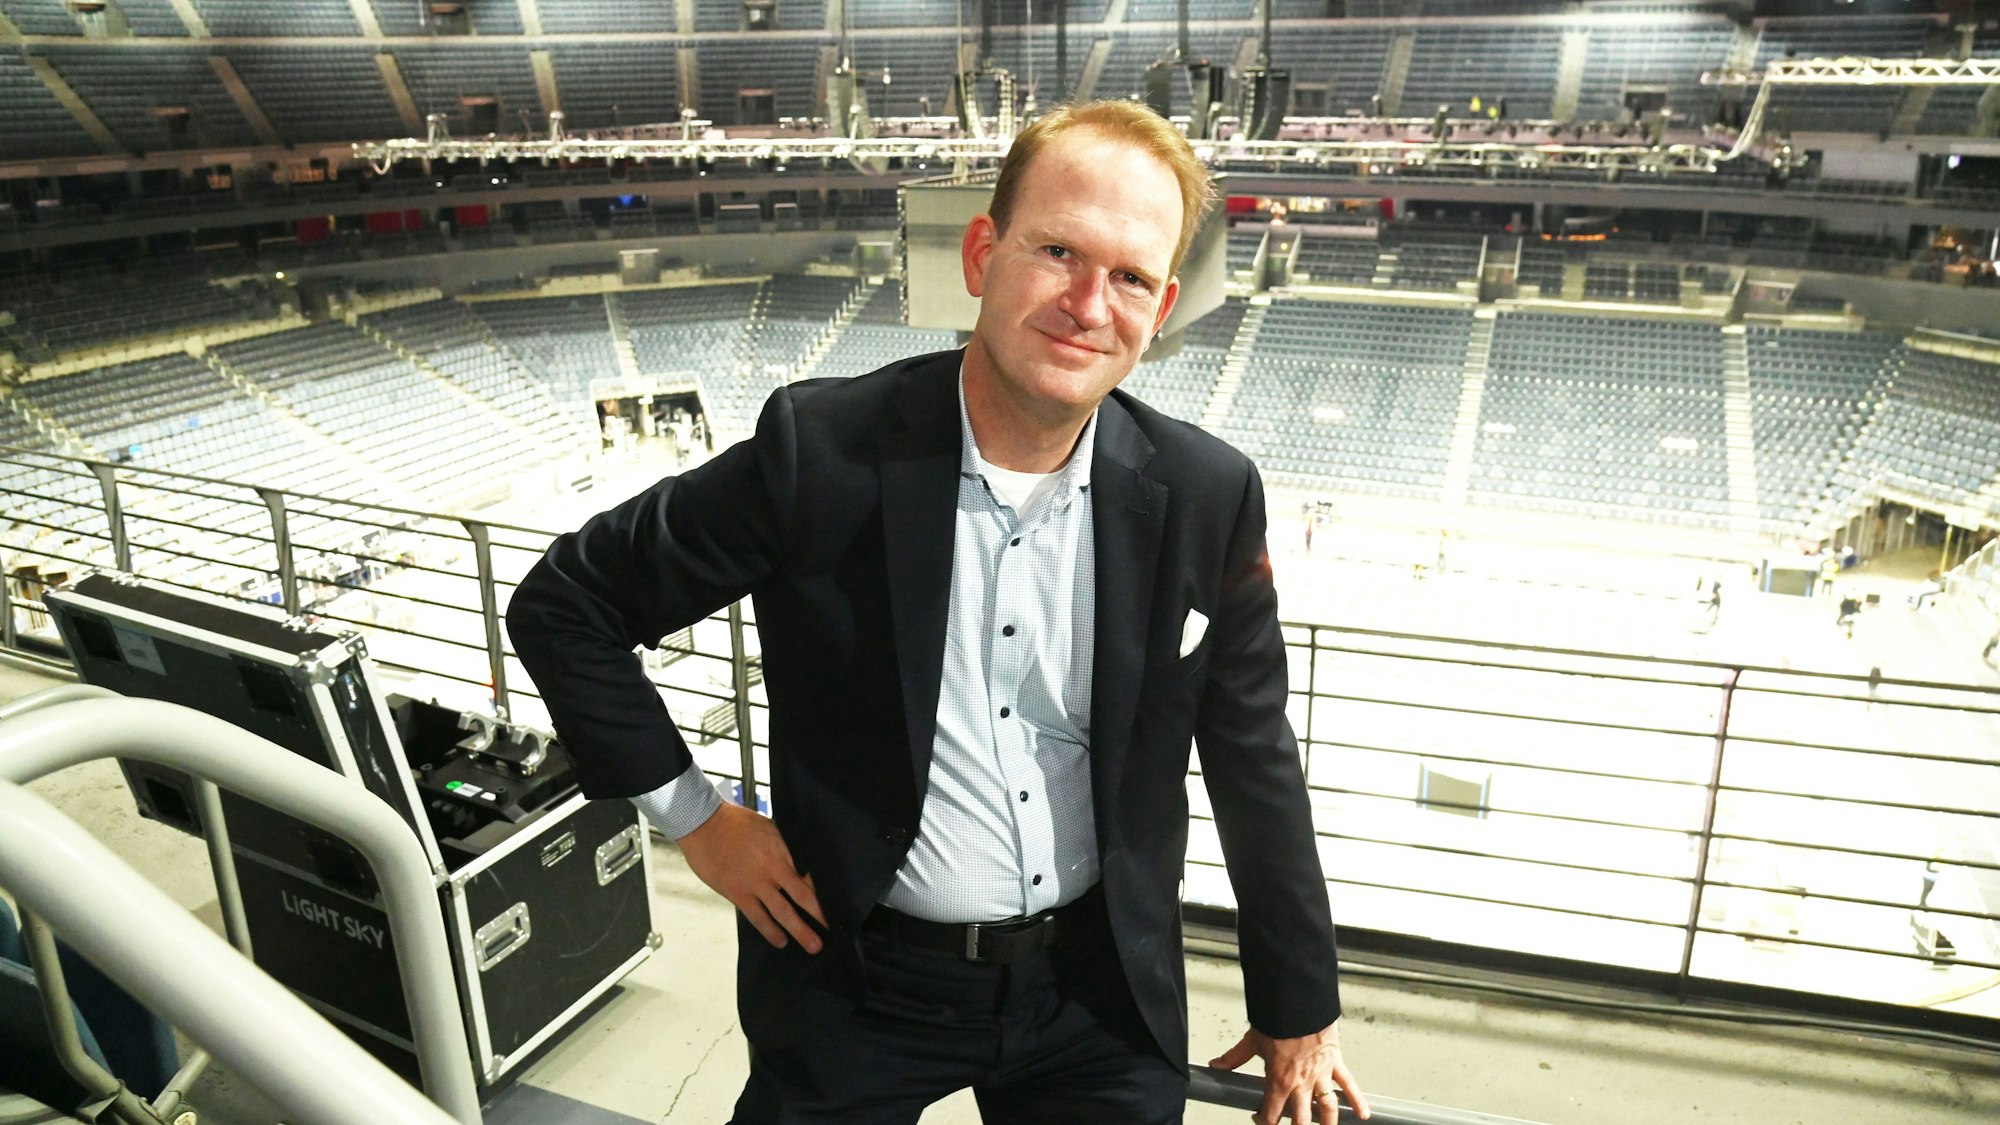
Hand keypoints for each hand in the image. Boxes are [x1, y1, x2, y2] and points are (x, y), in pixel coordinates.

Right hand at [677, 800, 824, 952]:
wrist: (704, 825)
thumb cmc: (736, 822)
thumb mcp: (769, 827)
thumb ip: (784, 846)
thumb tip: (799, 862)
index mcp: (783, 851)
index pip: (809, 876)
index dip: (822, 893)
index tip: (835, 904)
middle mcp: (773, 869)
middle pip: (803, 897)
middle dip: (819, 916)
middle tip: (832, 931)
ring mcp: (755, 884)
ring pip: (783, 912)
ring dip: (799, 930)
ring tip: (813, 946)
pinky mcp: (738, 894)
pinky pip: (757, 917)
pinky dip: (770, 930)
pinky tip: (780, 941)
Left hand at [1210, 1021, 1368, 1123]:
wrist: (1299, 1003)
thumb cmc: (1279, 1019)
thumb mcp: (1252, 1040)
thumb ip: (1235, 1057)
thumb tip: (1217, 1065)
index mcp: (1280, 1081)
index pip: (1271, 1113)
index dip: (1264, 1121)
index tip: (1260, 1119)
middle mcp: (1302, 1083)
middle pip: (1301, 1119)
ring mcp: (1321, 1075)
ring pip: (1327, 1109)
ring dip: (1327, 1124)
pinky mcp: (1335, 1063)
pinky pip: (1348, 1085)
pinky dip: (1358, 1100)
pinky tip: (1363, 1114)